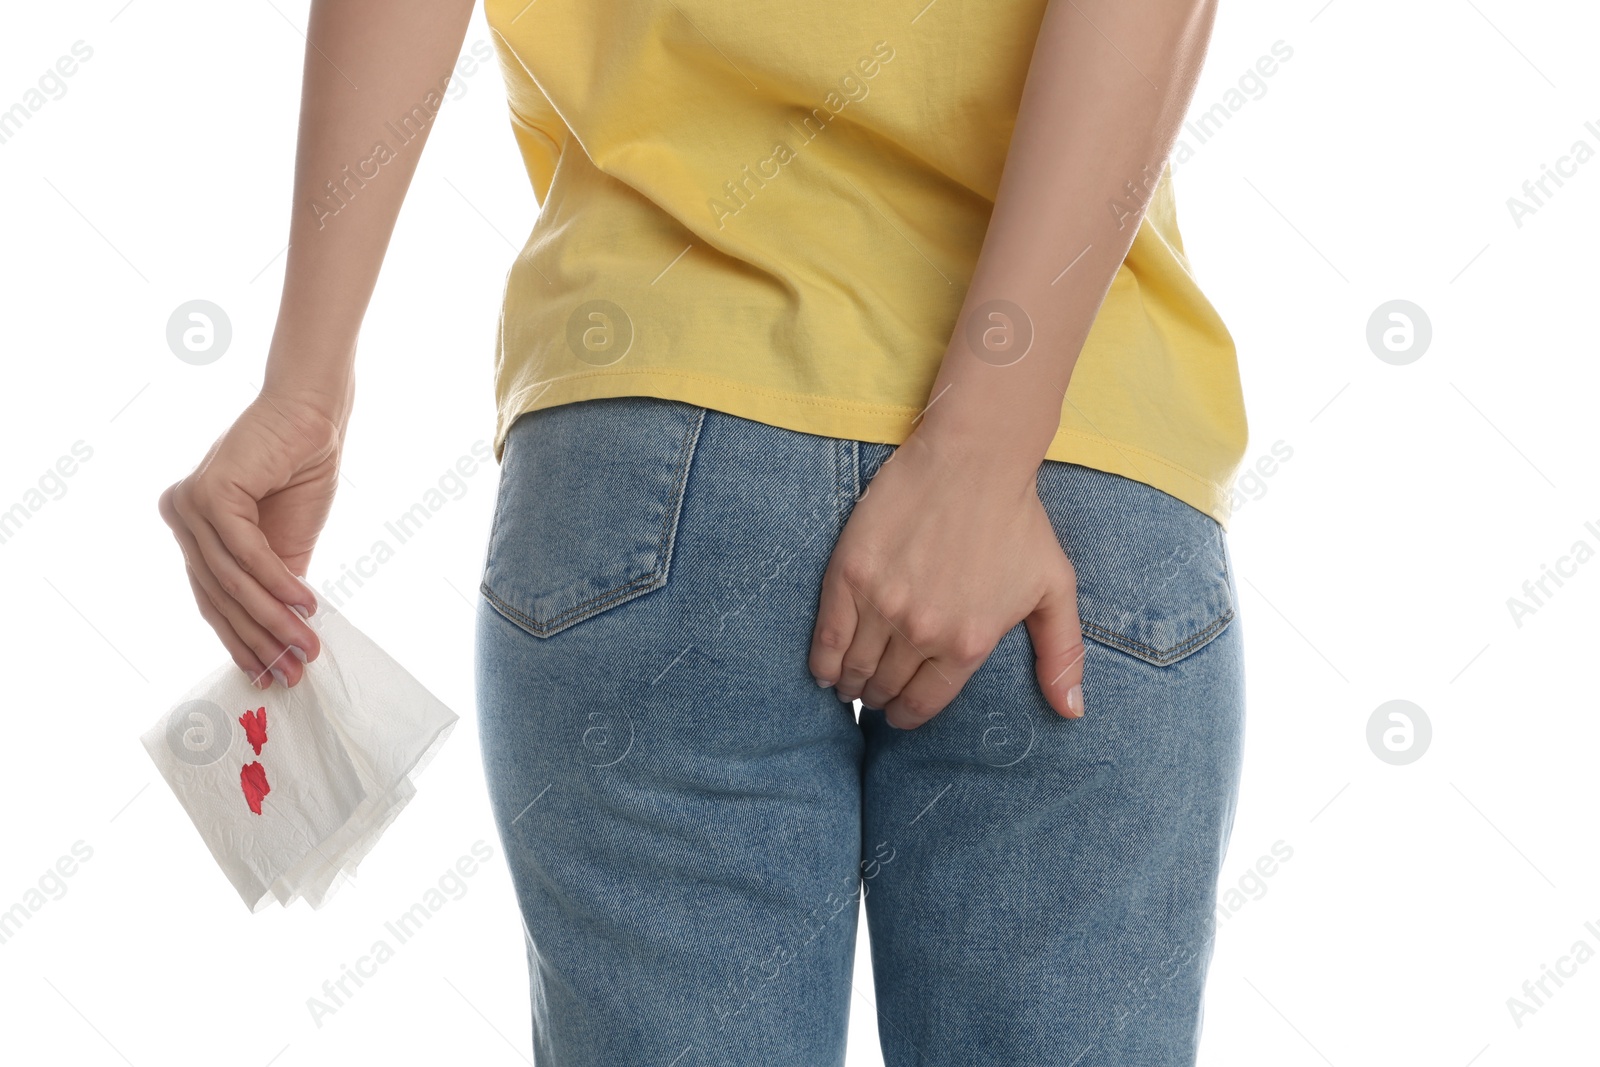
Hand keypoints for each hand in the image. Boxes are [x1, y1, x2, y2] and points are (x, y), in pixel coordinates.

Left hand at [158, 389, 344, 688]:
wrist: (311, 417)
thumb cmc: (300, 471)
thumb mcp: (287, 541)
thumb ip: (275, 582)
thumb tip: (283, 637)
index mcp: (193, 530)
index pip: (212, 598)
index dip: (243, 639)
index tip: (272, 673)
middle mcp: (181, 518)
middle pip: (219, 596)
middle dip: (259, 639)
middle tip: (293, 670)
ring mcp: (189, 506)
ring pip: (232, 580)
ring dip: (274, 619)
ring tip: (306, 645)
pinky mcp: (209, 493)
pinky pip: (246, 552)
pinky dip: (278, 582)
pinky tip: (305, 604)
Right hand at [807, 429, 1086, 728]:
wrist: (972, 459)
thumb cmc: (1017, 520)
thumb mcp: (1053, 588)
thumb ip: (1062, 655)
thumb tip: (1072, 712)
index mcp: (968, 644)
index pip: (924, 704)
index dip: (908, 715)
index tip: (900, 712)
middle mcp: (923, 632)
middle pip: (884, 687)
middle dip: (879, 695)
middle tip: (875, 690)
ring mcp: (882, 604)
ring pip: (853, 668)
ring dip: (849, 683)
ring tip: (848, 681)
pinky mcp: (849, 575)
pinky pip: (827, 638)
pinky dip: (822, 662)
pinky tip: (824, 669)